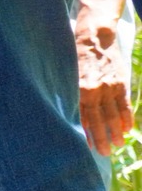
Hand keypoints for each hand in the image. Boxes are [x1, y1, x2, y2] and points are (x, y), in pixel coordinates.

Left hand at [76, 20, 133, 155]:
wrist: (94, 37)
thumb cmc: (73, 56)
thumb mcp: (65, 74)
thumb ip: (67, 92)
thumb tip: (63, 112)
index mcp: (78, 89)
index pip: (81, 117)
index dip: (84, 133)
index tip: (85, 147)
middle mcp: (94, 90)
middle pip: (99, 119)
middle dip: (101, 138)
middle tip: (103, 153)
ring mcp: (109, 87)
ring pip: (113, 115)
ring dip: (116, 131)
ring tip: (117, 145)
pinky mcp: (120, 82)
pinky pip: (124, 104)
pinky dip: (126, 118)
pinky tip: (127, 129)